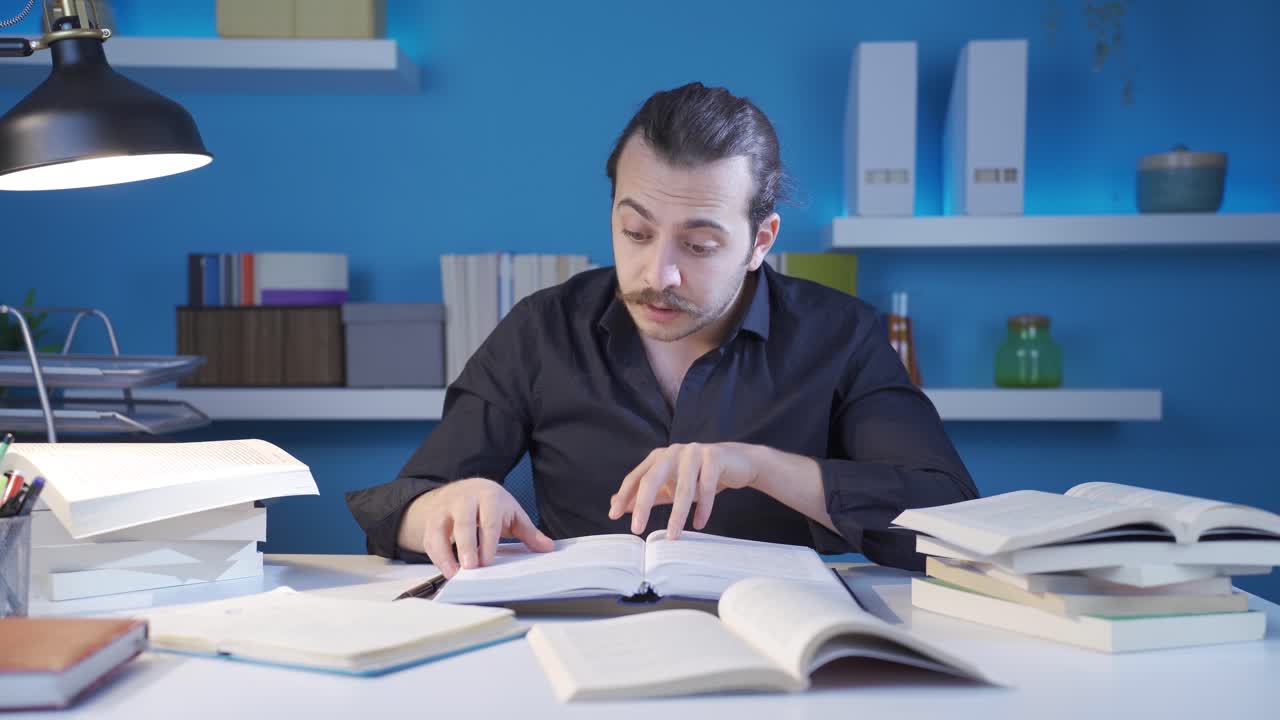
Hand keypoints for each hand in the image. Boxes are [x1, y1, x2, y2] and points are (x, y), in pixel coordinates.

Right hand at [398, 477, 553, 578]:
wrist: (463, 489)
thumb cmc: (490, 504)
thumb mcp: (511, 513)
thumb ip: (528, 532)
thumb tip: (548, 547)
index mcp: (488, 496)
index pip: (489, 519)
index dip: (488, 541)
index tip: (488, 561)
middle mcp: (464, 499)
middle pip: (463, 522)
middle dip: (466, 545)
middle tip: (471, 567)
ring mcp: (445, 508)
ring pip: (440, 529)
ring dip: (445, 552)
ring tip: (453, 573)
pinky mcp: (431, 520)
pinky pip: (429, 538)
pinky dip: (435, 556)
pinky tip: (446, 570)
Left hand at [608, 442, 758, 539]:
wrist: (736, 463)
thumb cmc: (700, 476)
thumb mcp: (671, 486)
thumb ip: (648, 495)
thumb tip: (619, 504)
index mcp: (659, 458)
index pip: (636, 477)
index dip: (624, 496)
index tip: (614, 514)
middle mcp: (673, 452)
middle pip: (652, 479)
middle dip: (643, 506)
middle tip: (637, 529)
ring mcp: (694, 453)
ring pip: (683, 488)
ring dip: (677, 515)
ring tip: (673, 536)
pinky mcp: (714, 458)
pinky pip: (707, 487)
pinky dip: (703, 508)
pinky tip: (699, 523)